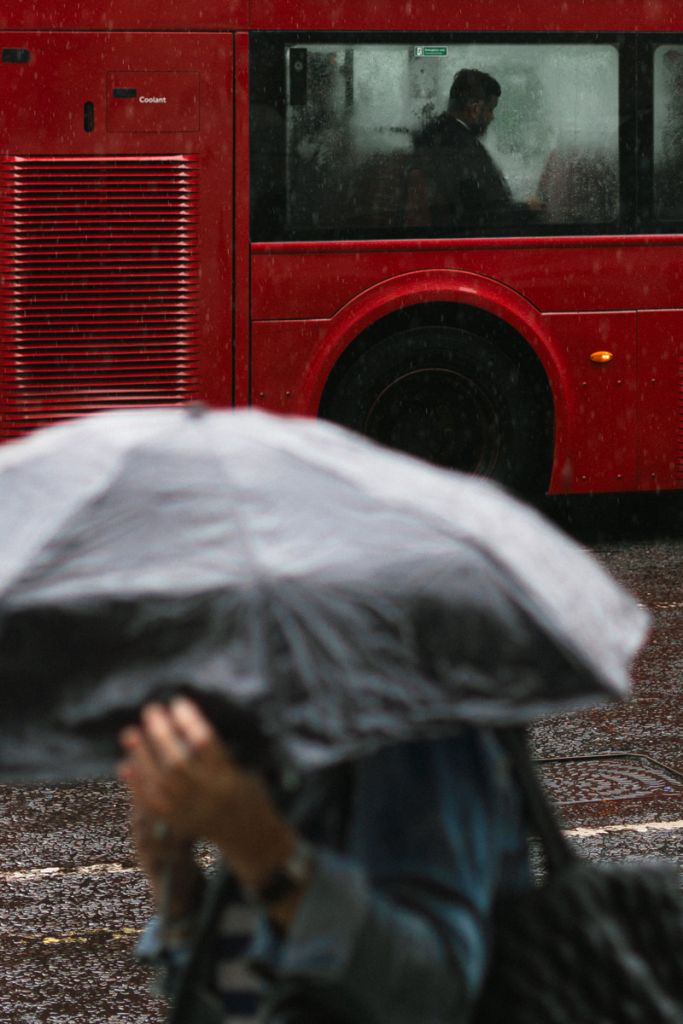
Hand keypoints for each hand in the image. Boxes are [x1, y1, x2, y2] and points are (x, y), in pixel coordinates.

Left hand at [118, 698, 298, 892]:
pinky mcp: (178, 824)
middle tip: (150, 711)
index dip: (189, 722)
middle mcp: (208, 797)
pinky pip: (152, 804)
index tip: (178, 702)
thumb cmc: (250, 794)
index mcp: (229, 779)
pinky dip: (137, 784)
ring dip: (142, 756)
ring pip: (159, 783)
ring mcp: (191, 812)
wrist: (250, 838)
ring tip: (130, 732)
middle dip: (161, 735)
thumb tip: (185, 723)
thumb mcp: (244, 770)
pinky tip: (126, 765)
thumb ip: (217, 753)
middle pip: (177, 764)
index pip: (205, 745)